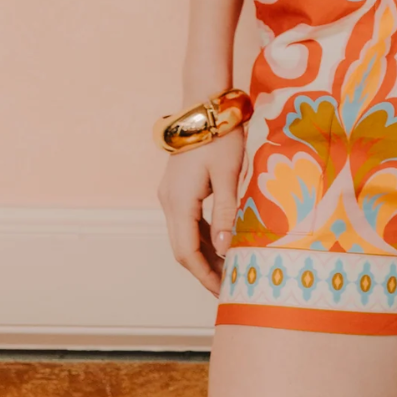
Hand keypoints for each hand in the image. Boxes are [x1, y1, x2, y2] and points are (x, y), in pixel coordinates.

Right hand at [157, 129, 245, 295]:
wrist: (204, 106)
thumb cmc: (220, 137)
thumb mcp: (228, 175)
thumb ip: (225, 213)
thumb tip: (226, 251)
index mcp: (179, 202)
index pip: (187, 252)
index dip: (204, 275)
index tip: (222, 291)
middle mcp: (169, 201)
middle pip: (182, 248)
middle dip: (203, 270)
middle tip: (227, 288)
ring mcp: (170, 195)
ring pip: (184, 235)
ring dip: (203, 254)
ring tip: (227, 271)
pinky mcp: (177, 188)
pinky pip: (187, 221)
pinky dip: (202, 237)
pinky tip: (220, 245)